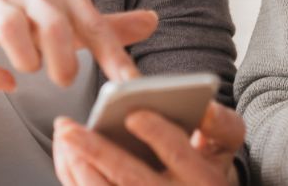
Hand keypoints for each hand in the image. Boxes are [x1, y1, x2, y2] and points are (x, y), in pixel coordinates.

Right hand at [0, 0, 158, 128]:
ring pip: (10, 29)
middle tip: (66, 80)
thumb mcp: (66, 14)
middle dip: (63, 59)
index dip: (112, 53)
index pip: (92, 21)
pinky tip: (4, 84)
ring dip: (25, 59)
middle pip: (52, 23)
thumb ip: (106, 24)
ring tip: (29, 70)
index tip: (128, 82)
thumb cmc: (24, 10)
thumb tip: (153, 21)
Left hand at [53, 101, 245, 184]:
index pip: (181, 155)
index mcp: (205, 180)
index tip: (134, 114)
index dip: (159, 134)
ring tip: (64, 136)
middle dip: (97, 151)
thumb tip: (202, 109)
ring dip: (78, 167)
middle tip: (68, 127)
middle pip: (132, 179)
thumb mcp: (224, 146)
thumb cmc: (205, 165)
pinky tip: (67, 154)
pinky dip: (74, 178)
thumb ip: (219, 124)